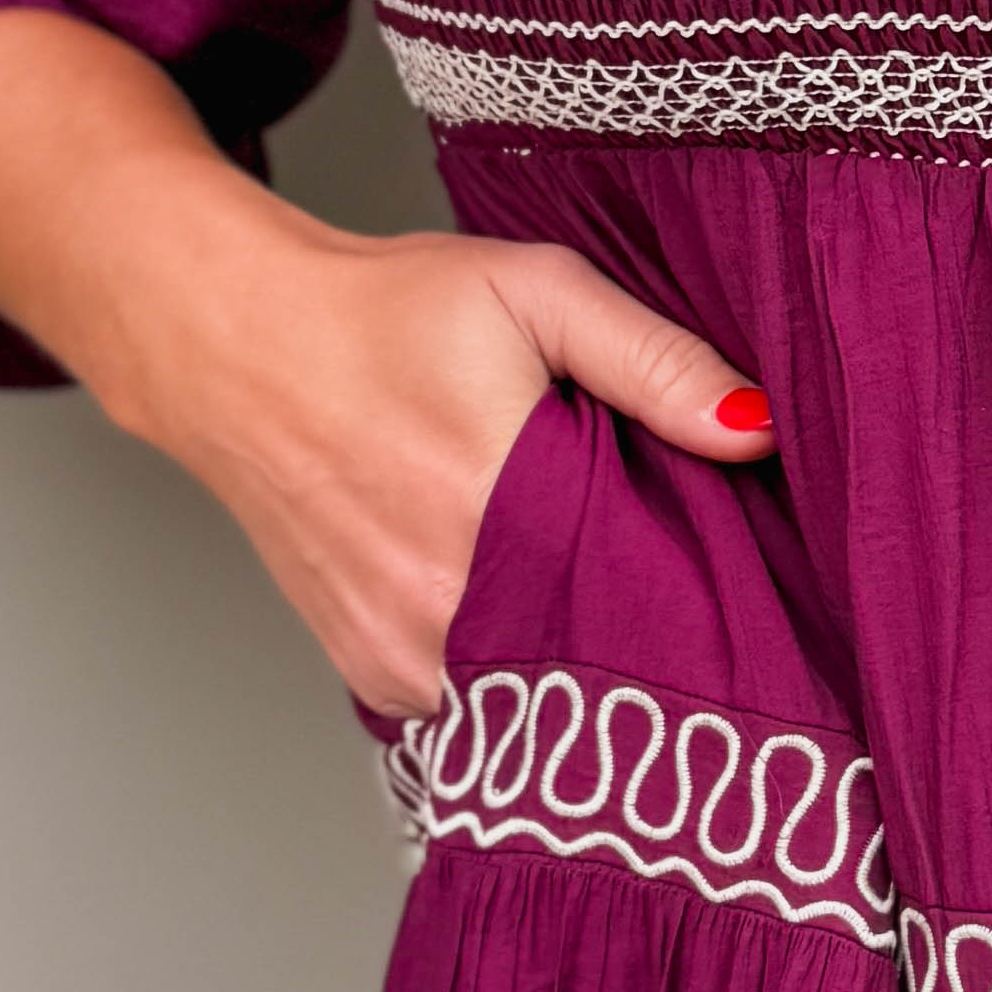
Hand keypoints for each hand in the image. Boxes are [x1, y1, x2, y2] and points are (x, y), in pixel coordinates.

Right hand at [113, 208, 772, 711]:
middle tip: (666, 578)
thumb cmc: (382, 310)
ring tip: (586, 580)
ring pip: (537, 694)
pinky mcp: (374, 672)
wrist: (235, 344)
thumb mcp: (533, 291)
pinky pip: (478, 700)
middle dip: (643, 631)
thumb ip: (653, 360)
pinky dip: (511, 661)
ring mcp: (400, 651)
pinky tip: (518, 598)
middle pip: (596, 660)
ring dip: (574, 653)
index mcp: (493, 506)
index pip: (647, 607)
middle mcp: (441, 602)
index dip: (700, 601)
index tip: (738, 588)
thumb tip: (756, 428)